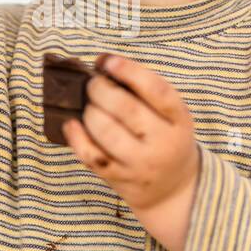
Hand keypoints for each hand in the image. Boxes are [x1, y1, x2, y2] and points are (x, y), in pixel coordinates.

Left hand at [62, 53, 200, 216]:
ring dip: (90, 112)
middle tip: (93, 83)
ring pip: (106, 132)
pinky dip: (76, 137)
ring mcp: (141, 164)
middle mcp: (163, 143)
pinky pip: (92, 155)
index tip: (107, 61)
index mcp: (179, 120)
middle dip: (101, 90)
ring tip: (89, 105)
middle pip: (127, 109)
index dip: (130, 71)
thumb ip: (145, 93)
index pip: (157, 91)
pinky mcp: (120, 179)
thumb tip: (103, 64)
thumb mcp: (171, 117)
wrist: (173, 189)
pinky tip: (71, 123)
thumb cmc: (166, 140)